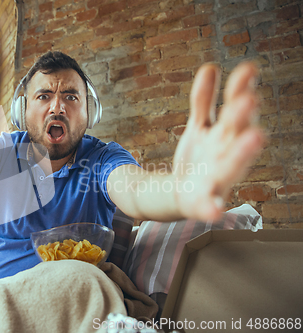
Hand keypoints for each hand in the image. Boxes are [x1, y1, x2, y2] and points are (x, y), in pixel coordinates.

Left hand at [172, 62, 264, 220]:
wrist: (181, 192)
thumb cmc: (199, 158)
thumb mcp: (200, 128)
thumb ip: (203, 101)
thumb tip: (210, 67)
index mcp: (227, 135)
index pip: (236, 109)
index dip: (241, 90)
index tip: (248, 68)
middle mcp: (227, 154)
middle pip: (237, 134)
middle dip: (243, 117)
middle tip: (249, 98)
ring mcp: (218, 178)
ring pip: (232, 166)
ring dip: (242, 153)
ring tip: (255, 138)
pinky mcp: (204, 201)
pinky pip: (209, 206)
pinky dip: (213, 209)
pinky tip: (215, 211)